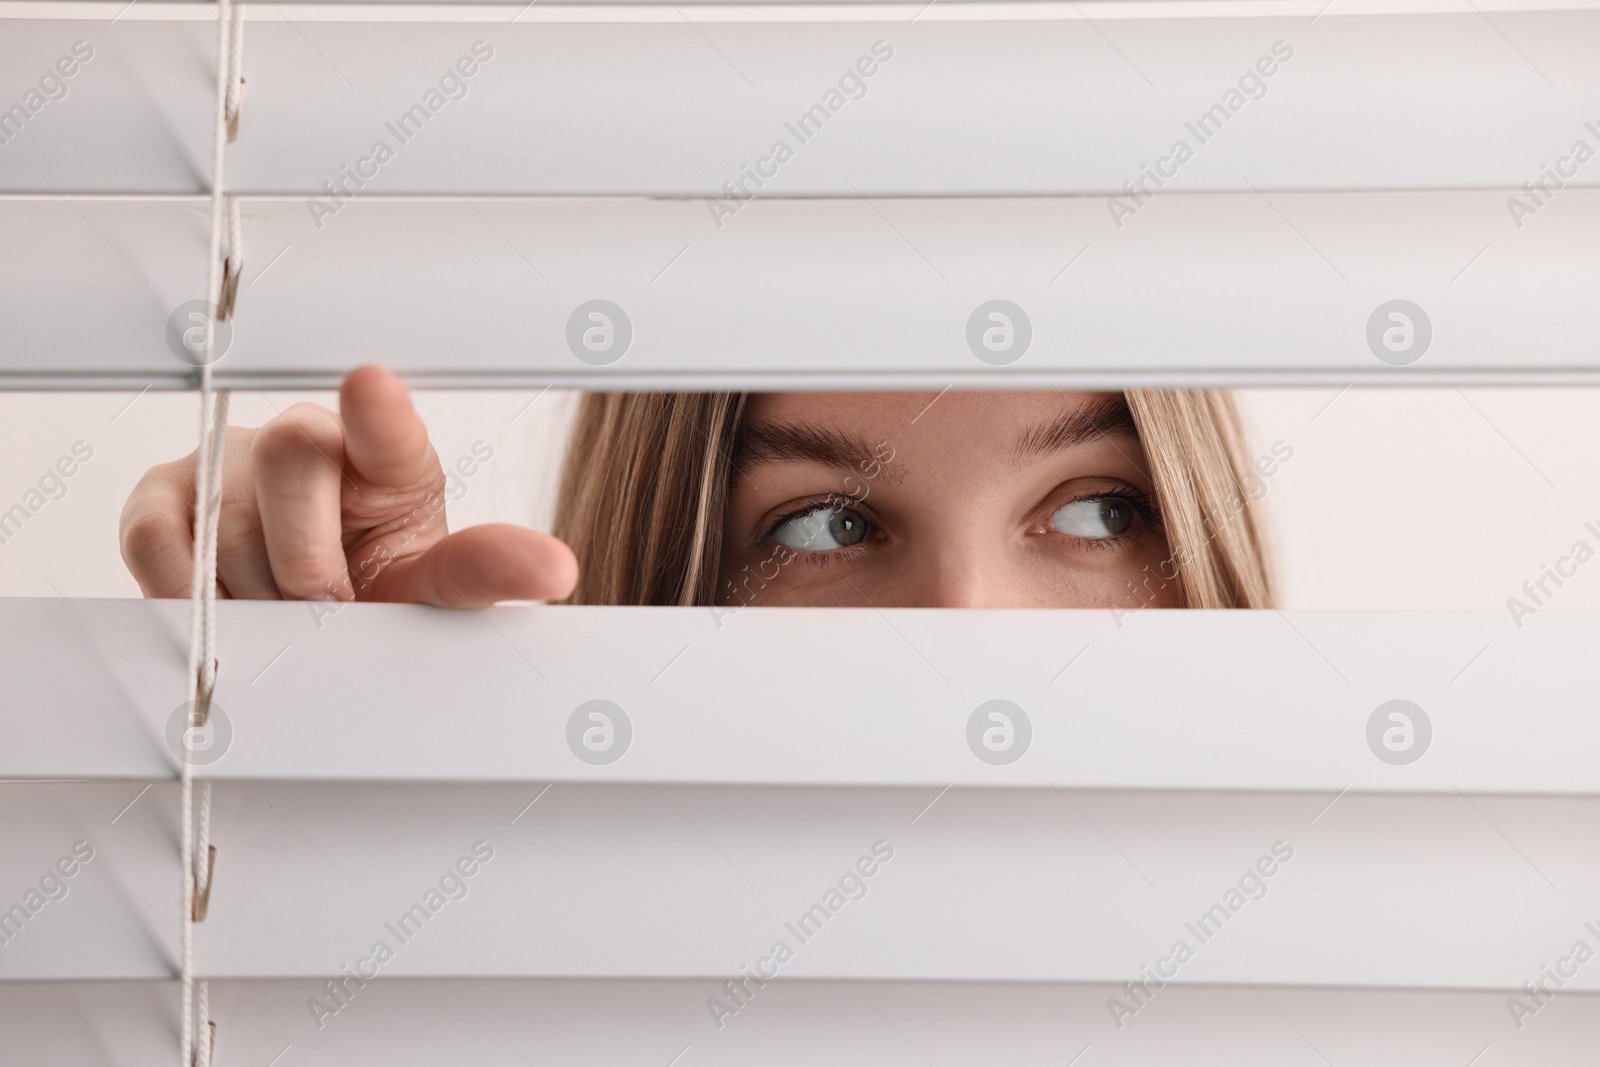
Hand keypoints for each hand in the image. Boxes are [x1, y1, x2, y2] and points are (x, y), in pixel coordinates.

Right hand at [120, 365, 577, 606]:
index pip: (388, 428)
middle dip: (310, 564)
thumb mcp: (431, 585)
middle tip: (328, 605)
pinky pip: (161, 542)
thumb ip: (484, 573)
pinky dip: (189, 591)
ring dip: (257, 595)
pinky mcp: (163, 496)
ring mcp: (230, 462)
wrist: (295, 601)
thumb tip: (556, 570)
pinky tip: (225, 600)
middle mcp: (309, 442)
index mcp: (389, 459)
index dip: (379, 412)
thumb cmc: (369, 577)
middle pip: (294, 465)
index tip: (372, 386)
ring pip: (228, 523)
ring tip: (285, 607)